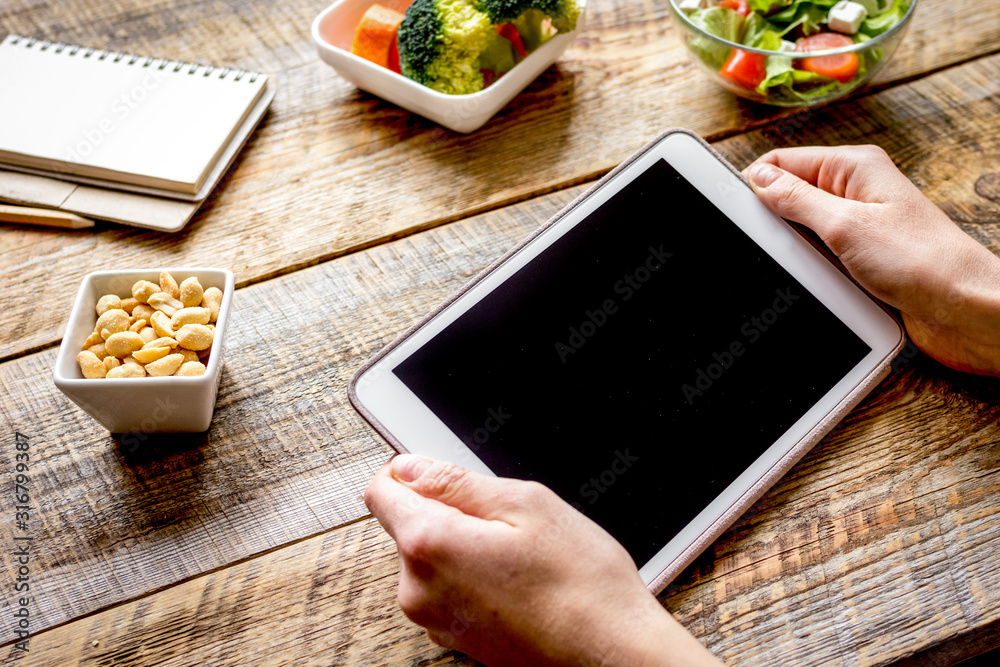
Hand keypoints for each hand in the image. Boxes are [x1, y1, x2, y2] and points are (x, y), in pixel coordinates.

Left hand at [365, 454, 722, 666]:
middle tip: (504, 519)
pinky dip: (473, 577)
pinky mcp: (454, 639)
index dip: (408, 471)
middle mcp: (419, 589)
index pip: (381, 491)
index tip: (440, 471)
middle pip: (406, 526)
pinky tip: (517, 582)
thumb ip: (457, 481)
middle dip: (446, 511)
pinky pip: (448, 590)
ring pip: (430, 559)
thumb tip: (411, 467)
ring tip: (518, 555)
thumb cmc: (581, 584)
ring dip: (462, 546)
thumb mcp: (526, 504)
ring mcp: (435, 620)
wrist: (612, 656)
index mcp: (430, 545)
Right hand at [745, 145, 999, 376]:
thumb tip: (757, 179)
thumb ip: (796, 199)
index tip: (732, 209)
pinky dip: (809, 269)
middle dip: (772, 220)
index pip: (782, 161)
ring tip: (801, 265)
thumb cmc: (922, 262)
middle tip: (765, 244)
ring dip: (793, 249)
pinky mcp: (860, 257)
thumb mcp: (844, 225)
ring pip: (800, 231)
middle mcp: (855, 192)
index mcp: (854, 168)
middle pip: (788, 195)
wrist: (964, 309)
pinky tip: (813, 280)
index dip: (754, 183)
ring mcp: (858, 225)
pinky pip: (817, 257)